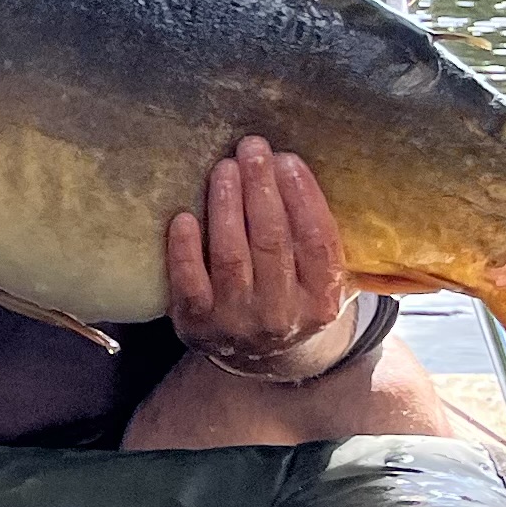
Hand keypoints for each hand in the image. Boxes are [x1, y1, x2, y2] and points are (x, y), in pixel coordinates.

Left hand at [164, 139, 355, 377]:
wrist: (258, 357)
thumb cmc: (289, 296)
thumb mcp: (321, 280)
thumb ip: (322, 239)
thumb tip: (299, 169)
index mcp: (323, 302)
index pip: (318, 241)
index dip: (302, 195)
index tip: (287, 159)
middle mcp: (283, 316)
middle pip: (273, 241)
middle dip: (261, 188)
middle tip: (252, 149)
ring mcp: (238, 322)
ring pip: (232, 255)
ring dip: (227, 205)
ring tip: (224, 169)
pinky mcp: (197, 324)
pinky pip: (189, 280)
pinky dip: (185, 247)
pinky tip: (182, 216)